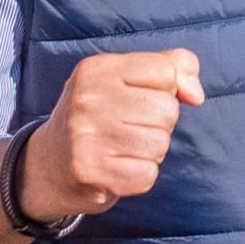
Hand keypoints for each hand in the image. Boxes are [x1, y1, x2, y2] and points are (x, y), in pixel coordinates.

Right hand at [21, 49, 200, 223]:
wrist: (48, 166)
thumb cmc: (101, 116)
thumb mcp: (129, 77)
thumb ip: (174, 67)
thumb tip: (196, 95)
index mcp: (96, 69)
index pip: (166, 71)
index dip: (166, 89)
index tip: (139, 98)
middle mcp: (87, 100)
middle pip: (167, 110)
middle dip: (158, 123)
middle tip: (127, 128)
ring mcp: (85, 136)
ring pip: (160, 144)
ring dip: (150, 152)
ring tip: (121, 148)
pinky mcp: (90, 171)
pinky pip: (147, 175)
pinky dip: (139, 176)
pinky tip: (116, 168)